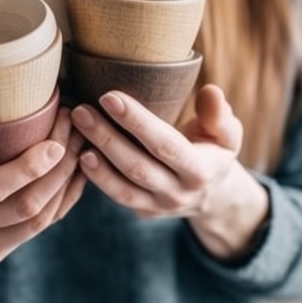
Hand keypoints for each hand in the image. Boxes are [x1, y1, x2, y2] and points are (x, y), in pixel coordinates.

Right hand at [0, 108, 85, 273]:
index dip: (27, 168)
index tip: (54, 141)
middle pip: (25, 206)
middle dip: (58, 168)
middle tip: (75, 127)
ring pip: (40, 220)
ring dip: (67, 181)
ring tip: (82, 142)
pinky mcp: (0, 251)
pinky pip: (42, 227)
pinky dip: (65, 198)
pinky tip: (78, 169)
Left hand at [71, 86, 268, 260]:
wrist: (212, 193)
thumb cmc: (213, 150)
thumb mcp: (227, 134)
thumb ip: (218, 115)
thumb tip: (210, 91)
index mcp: (201, 171)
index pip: (165, 145)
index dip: (138, 122)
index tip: (110, 97)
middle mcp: (179, 193)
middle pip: (137, 167)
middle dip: (106, 138)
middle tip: (80, 110)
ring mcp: (158, 206)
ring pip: (121, 186)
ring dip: (94, 160)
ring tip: (73, 130)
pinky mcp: (142, 211)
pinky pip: (115, 196)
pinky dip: (95, 176)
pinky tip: (76, 152)